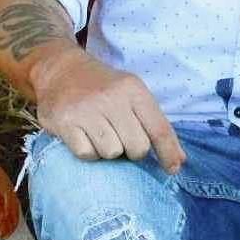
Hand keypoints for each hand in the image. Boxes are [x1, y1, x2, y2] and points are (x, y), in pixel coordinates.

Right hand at [29, 42, 186, 173]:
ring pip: (112, 153)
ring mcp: (88, 111)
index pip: (158, 128)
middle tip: (123, 139)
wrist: (61, 70)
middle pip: (137, 147)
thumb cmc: (103, 86)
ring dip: (109, 152)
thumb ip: (153, 122)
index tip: (173, 170)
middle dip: (133, 151)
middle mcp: (113, 99)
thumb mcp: (131, 92)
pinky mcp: (66, 123)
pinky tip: (85, 137)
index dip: (169, 152)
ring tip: (102, 135)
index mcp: (134, 90)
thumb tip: (178, 160)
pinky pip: (87, 154)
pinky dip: (89, 152)